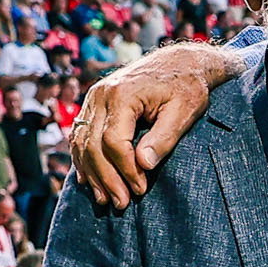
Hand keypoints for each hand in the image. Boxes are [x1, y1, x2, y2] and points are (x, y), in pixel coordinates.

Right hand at [74, 42, 232, 208]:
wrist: (179, 62)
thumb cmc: (187, 86)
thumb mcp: (184, 111)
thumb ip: (164, 137)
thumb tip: (144, 165)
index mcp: (122, 94)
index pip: (114, 142)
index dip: (125, 170)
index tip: (141, 189)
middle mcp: (101, 95)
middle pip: (93, 145)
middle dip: (107, 179)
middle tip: (121, 204)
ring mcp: (94, 98)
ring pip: (82, 143)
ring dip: (93, 174)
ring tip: (106, 200)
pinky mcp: (94, 104)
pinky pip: (80, 135)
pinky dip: (82, 160)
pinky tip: (89, 181)